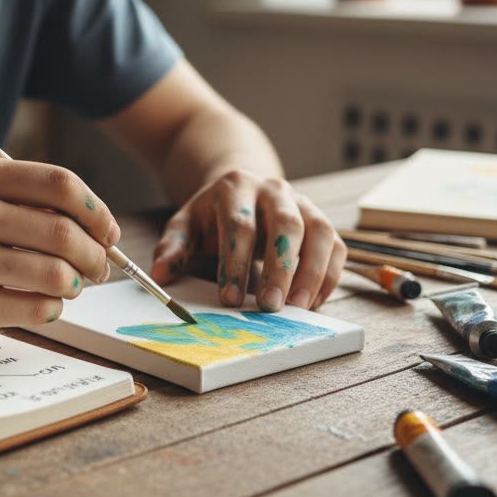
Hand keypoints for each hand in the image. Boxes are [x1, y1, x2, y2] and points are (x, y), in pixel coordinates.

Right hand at [0, 157, 118, 338]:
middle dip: (96, 256)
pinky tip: (43, 305)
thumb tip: (92, 225)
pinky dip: (52, 309)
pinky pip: (34, 308)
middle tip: (99, 268)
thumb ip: (17, 201)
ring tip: (69, 287)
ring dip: (75, 285)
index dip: (96, 210)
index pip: (60, 184)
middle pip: (65, 232)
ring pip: (56, 274)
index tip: (106, 231)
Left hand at [148, 170, 344, 311]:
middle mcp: (274, 190)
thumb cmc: (212, 215)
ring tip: (299, 309)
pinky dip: (329, 276)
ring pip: (320, 233)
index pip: (240, 225)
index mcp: (236, 187)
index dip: (236, 263)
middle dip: (280, 268)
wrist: (243, 188)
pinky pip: (336, 246)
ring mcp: (303, 203)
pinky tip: (313, 302)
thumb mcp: (186, 224)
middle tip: (270, 307)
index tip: (230, 299)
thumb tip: (160, 276)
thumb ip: (173, 248)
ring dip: (312, 273)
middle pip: (286, 225)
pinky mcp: (322, 221)